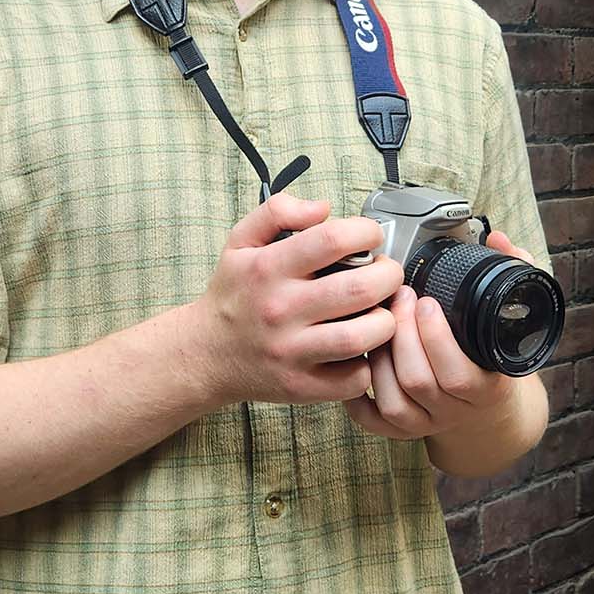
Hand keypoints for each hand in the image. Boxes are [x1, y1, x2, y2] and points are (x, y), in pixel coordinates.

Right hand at [190, 193, 404, 407]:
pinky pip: (354, 378)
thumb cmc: (233, 295)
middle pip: (360, 288)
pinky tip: (361, 347)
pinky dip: (368, 363)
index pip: (333, 239)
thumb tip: (323, 207)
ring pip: (363, 336)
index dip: (366, 231)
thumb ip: (278, 212)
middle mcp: (281, 310)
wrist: (205, 354)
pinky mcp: (301, 386)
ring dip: (385, 320)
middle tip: (386, 274)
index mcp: (269, 268)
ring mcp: (292, 351)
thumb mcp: (241, 241)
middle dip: (389, 275)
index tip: (371, 236)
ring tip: (380, 311)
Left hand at [342, 229, 535, 441]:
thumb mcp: (509, 319)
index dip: (437, 339)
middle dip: (403, 334)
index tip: (426, 301)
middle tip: (399, 297)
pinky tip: (358, 361)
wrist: (488, 410)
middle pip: (419, 382)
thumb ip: (511, 275)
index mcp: (486, 387)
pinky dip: (357, 395)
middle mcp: (455, 411)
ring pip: (393, 402)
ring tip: (377, 322)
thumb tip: (498, 240)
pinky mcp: (401, 431)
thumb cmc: (492, 359)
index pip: (459, 375)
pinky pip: (373, 422)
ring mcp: (426, 423)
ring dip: (379, 359)